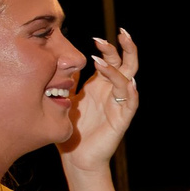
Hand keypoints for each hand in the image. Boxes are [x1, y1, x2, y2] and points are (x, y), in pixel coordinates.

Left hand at [63, 28, 138, 174]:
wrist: (77, 157)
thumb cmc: (73, 129)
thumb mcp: (66, 98)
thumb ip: (68, 81)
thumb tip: (59, 60)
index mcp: (100, 85)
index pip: (110, 60)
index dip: (108, 48)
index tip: (97, 37)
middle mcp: (112, 92)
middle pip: (127, 64)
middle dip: (126, 48)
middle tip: (122, 33)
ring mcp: (119, 105)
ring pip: (127, 80)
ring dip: (116, 69)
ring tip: (101, 60)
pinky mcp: (121, 120)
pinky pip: (131, 103)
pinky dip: (131, 92)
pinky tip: (128, 83)